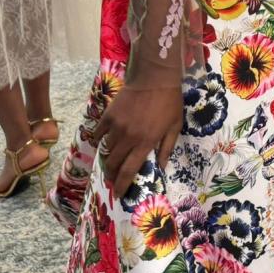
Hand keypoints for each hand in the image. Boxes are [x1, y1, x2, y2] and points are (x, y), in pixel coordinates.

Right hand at [95, 79, 183, 196]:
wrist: (155, 78)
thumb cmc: (169, 102)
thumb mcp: (175, 126)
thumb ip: (166, 147)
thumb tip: (161, 167)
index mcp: (146, 142)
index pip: (130, 170)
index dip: (123, 185)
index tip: (119, 194)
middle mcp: (128, 137)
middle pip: (114, 164)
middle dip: (112, 175)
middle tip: (114, 179)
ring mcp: (116, 126)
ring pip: (105, 151)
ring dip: (107, 160)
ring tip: (110, 164)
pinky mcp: (108, 116)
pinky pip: (98, 134)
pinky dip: (99, 141)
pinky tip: (103, 143)